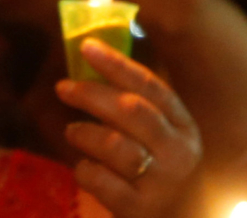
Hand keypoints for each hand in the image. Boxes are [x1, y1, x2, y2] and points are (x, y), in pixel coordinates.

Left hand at [56, 40, 202, 217]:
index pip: (151, 86)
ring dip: (84, 133)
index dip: (117, 64)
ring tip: (73, 132)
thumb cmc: (159, 168)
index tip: (86, 46)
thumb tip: (93, 56)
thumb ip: (135, 104)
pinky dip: (85, 170)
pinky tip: (84, 168)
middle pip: (132, 111)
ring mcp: (162, 183)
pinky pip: (101, 181)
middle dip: (92, 94)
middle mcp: (178, 152)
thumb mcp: (160, 135)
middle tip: (63, 88)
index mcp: (183, 126)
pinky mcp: (140, 209)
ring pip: (115, 146)